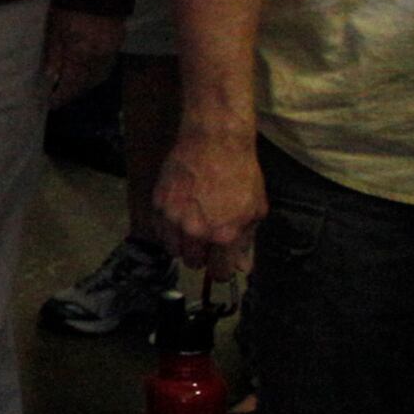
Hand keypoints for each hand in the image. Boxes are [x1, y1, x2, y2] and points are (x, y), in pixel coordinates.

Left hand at [43, 8, 123, 109]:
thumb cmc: (70, 6)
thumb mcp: (55, 30)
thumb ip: (53, 55)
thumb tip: (50, 77)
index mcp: (82, 56)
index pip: (71, 85)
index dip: (61, 96)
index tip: (51, 104)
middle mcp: (100, 58)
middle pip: (87, 83)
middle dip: (74, 92)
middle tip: (61, 96)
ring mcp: (111, 50)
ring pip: (99, 76)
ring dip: (86, 84)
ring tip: (73, 85)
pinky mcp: (118, 41)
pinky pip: (107, 64)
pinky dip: (96, 71)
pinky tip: (88, 69)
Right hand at [155, 126, 264, 279]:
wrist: (214, 141)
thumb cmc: (240, 172)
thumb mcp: (255, 209)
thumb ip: (246, 242)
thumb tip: (241, 267)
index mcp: (224, 235)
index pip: (219, 273)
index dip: (222, 269)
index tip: (221, 261)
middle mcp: (196, 232)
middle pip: (193, 263)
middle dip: (202, 256)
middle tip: (207, 239)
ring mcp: (174, 219)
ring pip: (173, 250)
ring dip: (183, 244)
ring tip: (192, 226)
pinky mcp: (159, 204)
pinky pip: (160, 231)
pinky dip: (168, 229)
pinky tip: (179, 215)